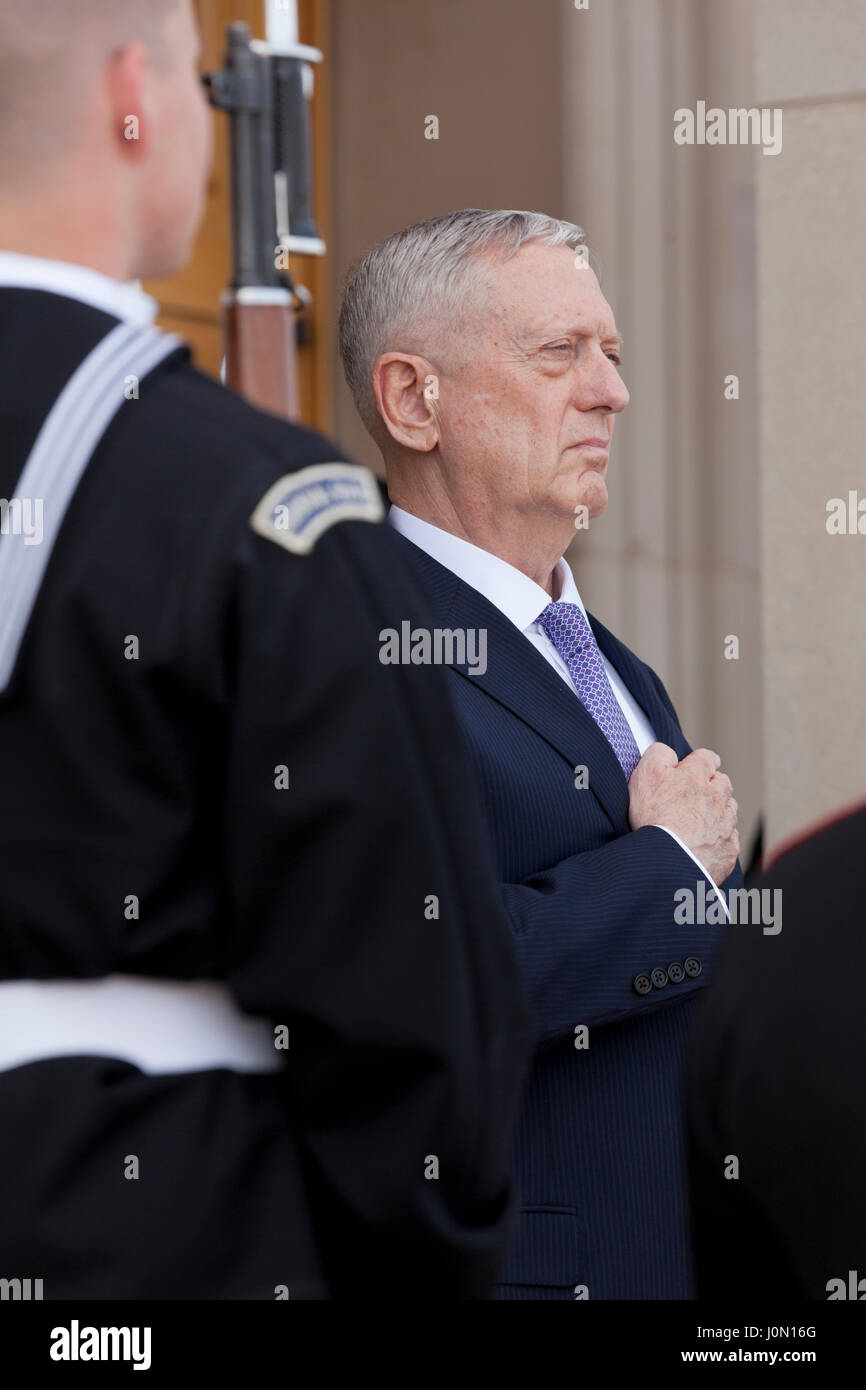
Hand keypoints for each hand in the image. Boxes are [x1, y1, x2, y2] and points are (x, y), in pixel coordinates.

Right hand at [627, 743, 738, 885]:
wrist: (668, 862)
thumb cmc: (653, 819)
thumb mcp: (645, 775)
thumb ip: (658, 755)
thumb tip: (668, 751)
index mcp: (697, 777)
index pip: (706, 758)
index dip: (701, 761)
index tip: (698, 765)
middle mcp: (717, 797)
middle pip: (722, 783)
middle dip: (713, 785)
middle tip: (697, 794)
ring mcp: (725, 825)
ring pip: (729, 810)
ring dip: (719, 811)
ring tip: (701, 820)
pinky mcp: (728, 850)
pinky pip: (730, 839)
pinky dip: (720, 838)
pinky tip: (705, 843)